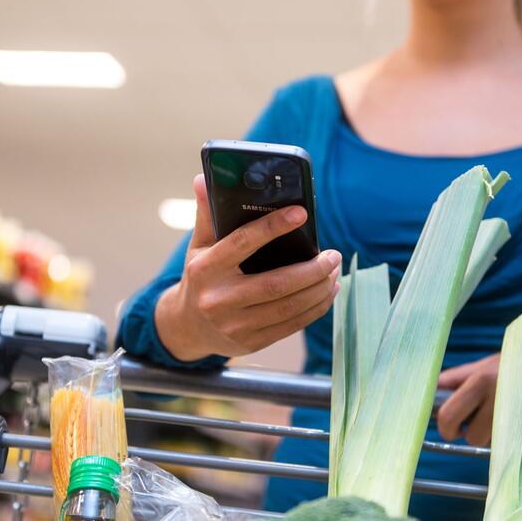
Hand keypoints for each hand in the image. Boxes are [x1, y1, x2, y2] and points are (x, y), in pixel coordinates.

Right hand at [155, 174, 341, 360]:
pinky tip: (328, 292)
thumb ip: (206, 214)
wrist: (187, 327)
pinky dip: (316, 308)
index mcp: (206, 269)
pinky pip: (291, 325)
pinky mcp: (251, 342)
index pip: (243, 243)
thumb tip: (202, 179)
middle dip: (312, 269)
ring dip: (319, 289)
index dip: (273, 227)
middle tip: (332, 254)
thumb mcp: (198, 246)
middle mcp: (219, 300)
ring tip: (333, 271)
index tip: (301, 213)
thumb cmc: (200, 278)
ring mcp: (235, 325)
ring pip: (289, 307)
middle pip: (277, 284)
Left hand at [435, 330, 521, 445]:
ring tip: (506, 420)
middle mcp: (497, 396)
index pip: (447, 413)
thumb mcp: (491, 362)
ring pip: (491, 444)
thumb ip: (461, 376)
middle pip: (468, 434)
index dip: (445, 425)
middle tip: (474, 429)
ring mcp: (519, 414)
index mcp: (481, 378)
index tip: (451, 427)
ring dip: (494, 438)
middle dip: (467, 435)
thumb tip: (434, 387)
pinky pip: (514, 447)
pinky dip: (514, 443)